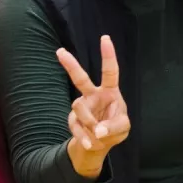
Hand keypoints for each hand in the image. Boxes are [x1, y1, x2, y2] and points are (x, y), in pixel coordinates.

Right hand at [58, 35, 130, 178]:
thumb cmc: (114, 129)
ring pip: (79, 107)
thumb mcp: (123, 128)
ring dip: (89, 123)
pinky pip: (76, 126)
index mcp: (109, 92)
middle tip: (60, 51)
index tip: (105, 38)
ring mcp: (81, 107)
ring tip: (98, 135)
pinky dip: (84, 137)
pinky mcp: (73, 119)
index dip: (108, 55)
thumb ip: (114, 127)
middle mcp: (93, 95)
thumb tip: (99, 130)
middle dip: (71, 65)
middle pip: (80, 79)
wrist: (99, 144)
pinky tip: (90, 144)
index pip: (110, 71)